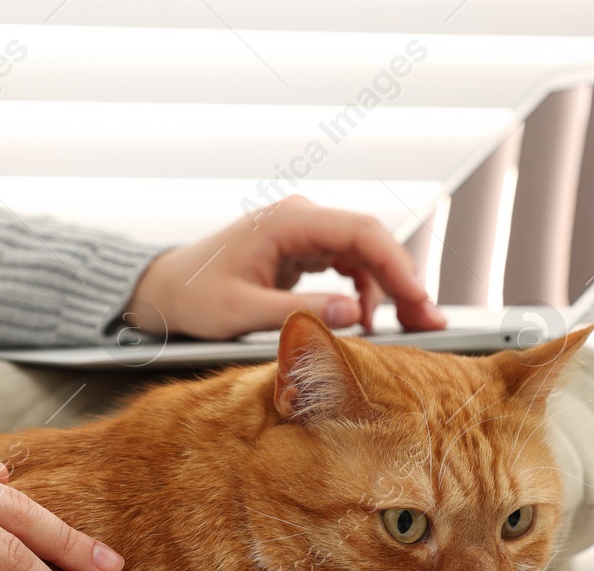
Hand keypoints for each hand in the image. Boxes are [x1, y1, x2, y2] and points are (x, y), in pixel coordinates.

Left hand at [126, 194, 447, 338]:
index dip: (398, 265)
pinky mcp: (304, 251)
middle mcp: (302, 219)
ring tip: (411, 326)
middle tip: (430, 322)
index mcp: (287, 222)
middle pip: (371, 242)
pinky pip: (349, 265)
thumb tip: (354, 316)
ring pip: (365, 254)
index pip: (360, 232)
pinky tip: (371, 321)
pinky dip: (367, 292)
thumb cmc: (193, 296)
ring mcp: (304, 233)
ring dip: (391, 289)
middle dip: (405, 281)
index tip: (420, 300)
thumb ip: (298, 313)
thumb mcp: (241, 313)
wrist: (163, 289)